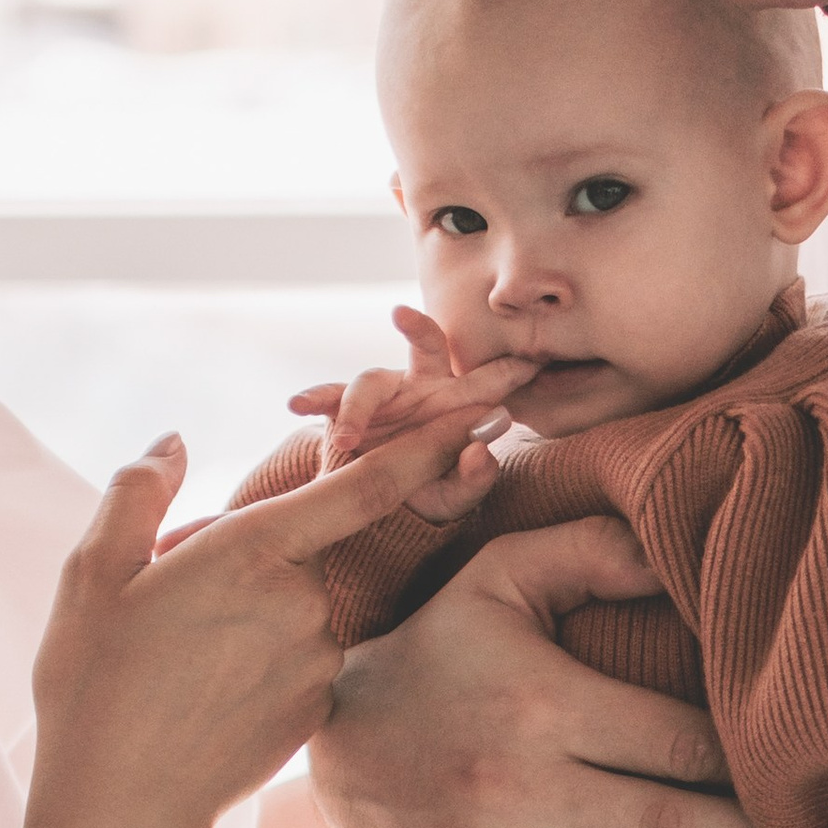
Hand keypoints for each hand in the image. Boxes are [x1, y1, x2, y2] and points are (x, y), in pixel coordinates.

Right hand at [32, 424, 465, 827]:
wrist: (122, 806)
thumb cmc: (95, 684)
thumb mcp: (93, 572)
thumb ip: (139, 492)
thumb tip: (173, 443)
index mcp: (256, 552)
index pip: (363, 486)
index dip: (422, 447)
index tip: (469, 417)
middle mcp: (305, 602)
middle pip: (297, 552)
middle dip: (247, 563)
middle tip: (174, 607)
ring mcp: (318, 661)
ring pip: (295, 609)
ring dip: (252, 616)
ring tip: (180, 662)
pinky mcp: (320, 709)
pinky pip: (299, 660)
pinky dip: (262, 662)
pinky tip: (206, 697)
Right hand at [286, 306, 534, 525]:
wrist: (382, 512)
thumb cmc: (430, 495)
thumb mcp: (456, 497)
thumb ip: (474, 479)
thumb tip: (482, 451)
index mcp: (457, 404)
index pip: (487, 380)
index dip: (508, 368)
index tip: (531, 361)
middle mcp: (420, 390)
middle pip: (424, 348)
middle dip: (418, 328)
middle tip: (403, 315)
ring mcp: (382, 399)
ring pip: (369, 381)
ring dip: (356, 407)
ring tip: (344, 440)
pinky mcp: (345, 413)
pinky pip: (327, 400)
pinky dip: (312, 399)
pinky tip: (297, 405)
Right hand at [308, 516, 796, 827]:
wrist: (316, 727)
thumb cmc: (434, 646)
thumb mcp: (499, 575)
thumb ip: (592, 553)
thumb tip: (682, 554)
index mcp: (542, 702)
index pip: (674, 739)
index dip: (749, 760)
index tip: (812, 777)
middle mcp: (516, 785)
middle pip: (661, 821)